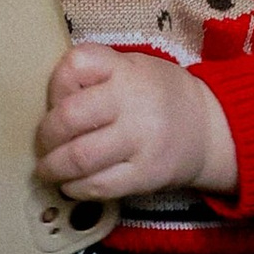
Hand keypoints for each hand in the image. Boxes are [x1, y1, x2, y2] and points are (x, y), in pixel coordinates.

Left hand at [37, 44, 235, 199]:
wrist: (209, 129)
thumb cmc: (159, 95)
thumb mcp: (134, 67)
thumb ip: (97, 75)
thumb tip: (48, 105)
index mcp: (128, 68)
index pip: (76, 65)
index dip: (56, 85)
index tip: (57, 100)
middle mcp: (134, 101)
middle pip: (70, 117)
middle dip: (46, 135)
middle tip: (43, 144)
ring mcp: (141, 140)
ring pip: (80, 157)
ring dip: (53, 167)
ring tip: (49, 169)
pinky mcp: (146, 175)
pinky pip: (98, 186)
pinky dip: (76, 188)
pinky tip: (72, 184)